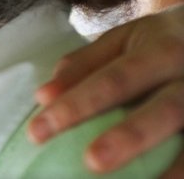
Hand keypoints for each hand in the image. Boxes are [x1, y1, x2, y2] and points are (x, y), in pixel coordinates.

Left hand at [27, 4, 183, 173]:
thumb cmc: (161, 42)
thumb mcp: (125, 40)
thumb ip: (85, 65)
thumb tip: (43, 96)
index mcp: (162, 50)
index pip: (114, 80)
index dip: (76, 106)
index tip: (37, 133)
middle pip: (165, 109)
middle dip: (129, 137)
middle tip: (93, 162)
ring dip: (172, 169)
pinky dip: (182, 172)